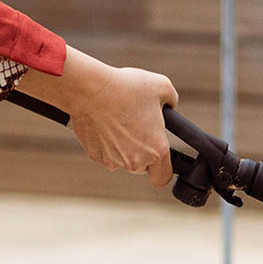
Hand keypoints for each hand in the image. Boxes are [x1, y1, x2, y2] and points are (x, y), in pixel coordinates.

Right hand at [19, 47, 176, 187]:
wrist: (90, 90)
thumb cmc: (125, 88)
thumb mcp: (161, 86)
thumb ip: (172, 100)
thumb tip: (170, 105)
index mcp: (156, 149)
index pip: (163, 177)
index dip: (163, 170)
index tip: (160, 160)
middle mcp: (136, 161)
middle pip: (142, 167)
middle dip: (141, 152)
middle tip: (137, 129)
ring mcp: (114, 161)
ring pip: (123, 160)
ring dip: (123, 147)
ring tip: (119, 121)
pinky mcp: (96, 156)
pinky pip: (105, 154)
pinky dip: (106, 143)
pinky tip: (105, 123)